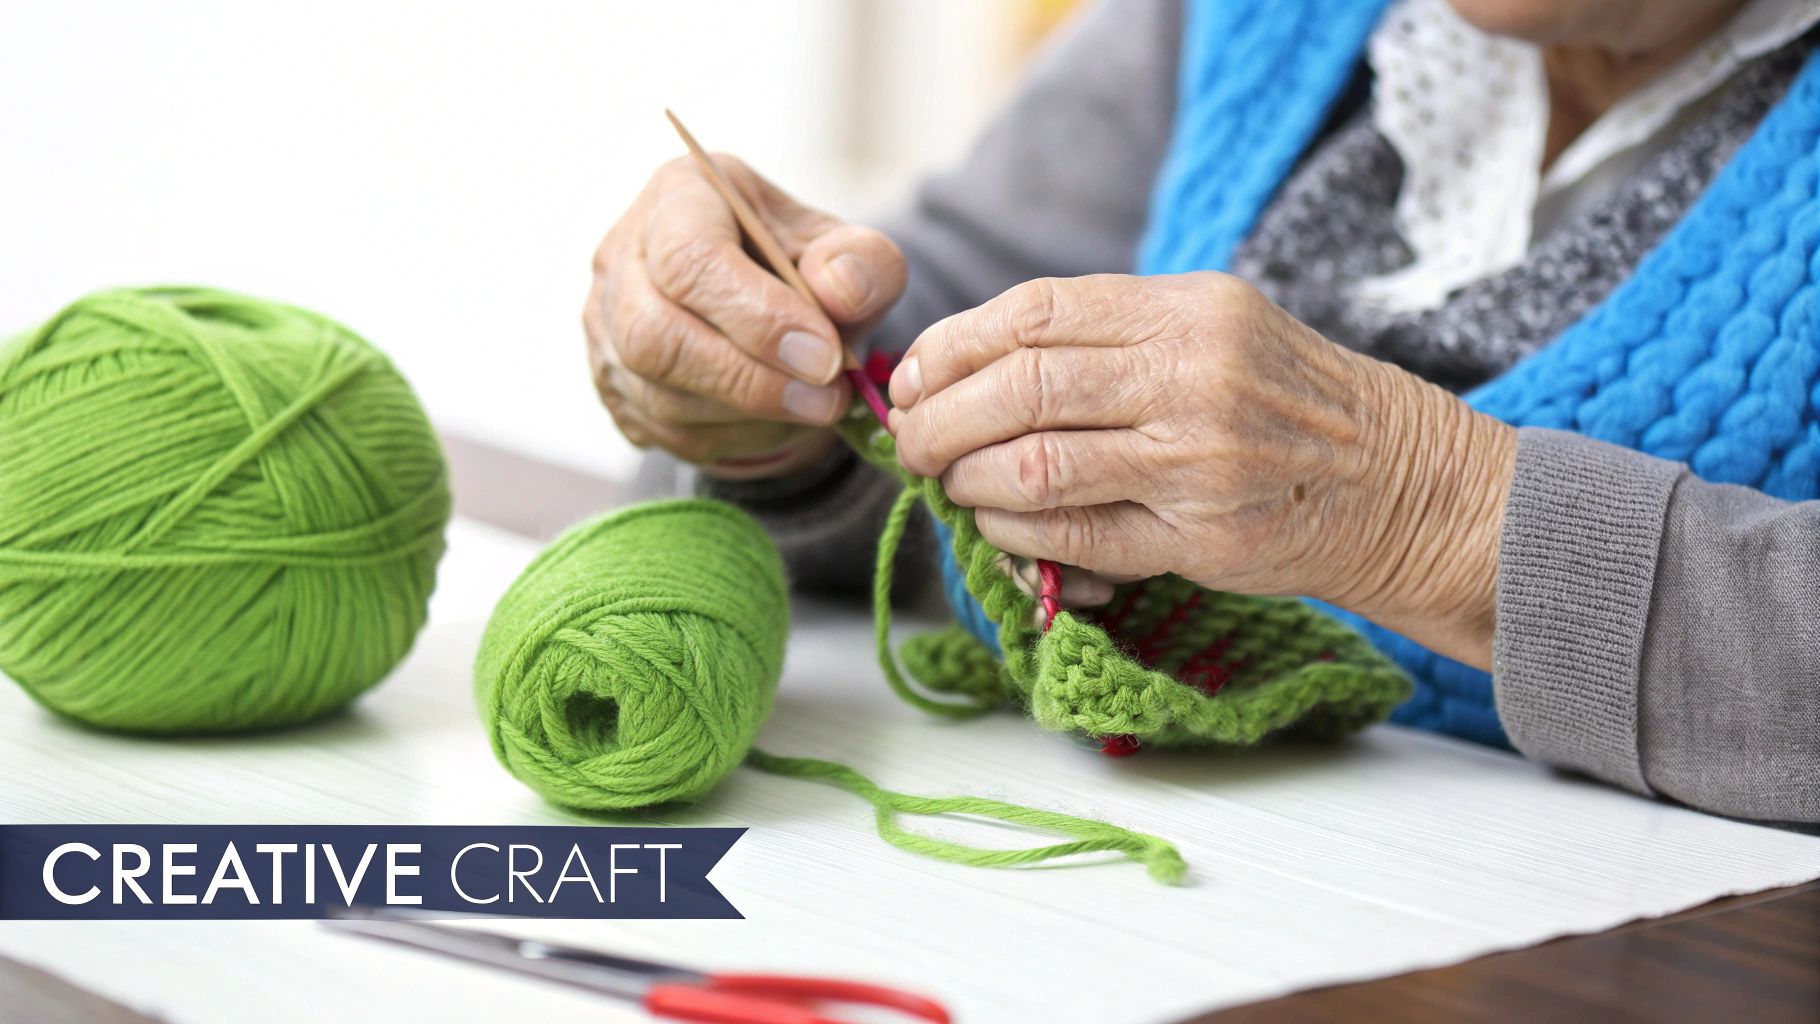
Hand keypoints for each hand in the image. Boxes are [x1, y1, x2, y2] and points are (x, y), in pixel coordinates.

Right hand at [585, 153, 905, 477]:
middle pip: (655, 335)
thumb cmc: (804, 268)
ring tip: (813, 406)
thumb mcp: (848, 250)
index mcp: (680, 196)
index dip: (758, 316)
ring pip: (658, 394)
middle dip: (750, 380)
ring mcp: (604, 324)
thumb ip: (862, 262)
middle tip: (826, 398)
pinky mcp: (611, 383)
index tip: (826, 357)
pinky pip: (662, 431)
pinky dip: (731, 436)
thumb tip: (842, 291)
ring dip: (748, 415)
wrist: (770, 304)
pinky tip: (774, 418)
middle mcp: (624, 256)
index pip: (689, 258)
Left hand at [887, 273, 1516, 666]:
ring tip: (948, 481)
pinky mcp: (1198, 538)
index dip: (952, 345)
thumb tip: (969, 361)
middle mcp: (1191, 376)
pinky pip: (1073, 536)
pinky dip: (1013, 532)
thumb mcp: (1213, 327)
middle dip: (939, 418)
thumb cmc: (1282, 401)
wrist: (1395, 480)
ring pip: (1033, 465)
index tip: (913, 375)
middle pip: (1019, 388)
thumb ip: (1108, 335)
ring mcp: (1196, 461)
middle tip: (911, 439)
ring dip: (967, 477)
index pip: (1034, 313)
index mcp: (1186, 310)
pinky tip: (996, 524)